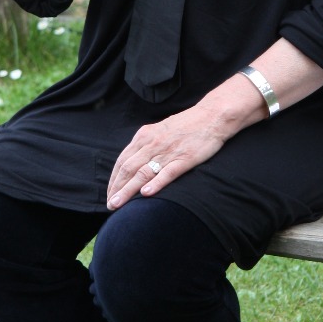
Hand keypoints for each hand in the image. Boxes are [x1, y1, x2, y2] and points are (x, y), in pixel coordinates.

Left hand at [107, 105, 229, 209]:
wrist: (212, 115)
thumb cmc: (187, 124)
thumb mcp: (160, 129)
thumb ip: (146, 144)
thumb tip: (133, 161)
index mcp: (145, 136)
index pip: (122, 161)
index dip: (114, 179)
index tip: (110, 194)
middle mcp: (152, 144)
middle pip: (128, 169)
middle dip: (116, 189)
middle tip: (110, 205)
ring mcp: (168, 151)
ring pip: (142, 173)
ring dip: (127, 190)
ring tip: (118, 205)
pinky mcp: (185, 158)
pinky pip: (167, 173)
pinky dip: (155, 183)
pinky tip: (146, 194)